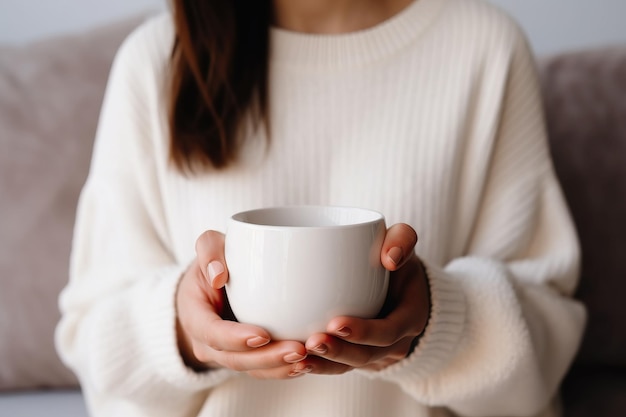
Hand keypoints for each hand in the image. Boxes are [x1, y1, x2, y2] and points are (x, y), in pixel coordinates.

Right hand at [175, 230, 308, 377]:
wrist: (210, 289)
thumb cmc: (213, 265)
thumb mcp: (208, 248)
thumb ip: (209, 250)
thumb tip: (218, 274)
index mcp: (195, 317)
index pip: (212, 333)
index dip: (236, 338)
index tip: (263, 334)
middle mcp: (208, 343)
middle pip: (235, 359)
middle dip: (267, 358)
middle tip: (298, 350)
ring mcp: (226, 355)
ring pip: (251, 370)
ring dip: (279, 368)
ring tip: (307, 360)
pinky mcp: (246, 359)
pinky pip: (263, 371)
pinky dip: (283, 370)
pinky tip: (307, 364)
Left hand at [296, 223, 430, 374]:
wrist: (396, 282)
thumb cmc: (394, 257)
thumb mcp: (404, 242)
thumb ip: (402, 240)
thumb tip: (389, 257)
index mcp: (410, 317)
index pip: (389, 331)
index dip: (364, 332)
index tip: (336, 323)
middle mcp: (395, 342)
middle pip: (367, 356)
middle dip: (339, 352)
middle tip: (312, 342)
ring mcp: (376, 354)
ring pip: (349, 366)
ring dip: (324, 364)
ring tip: (300, 358)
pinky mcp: (356, 356)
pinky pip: (338, 366)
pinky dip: (318, 365)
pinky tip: (297, 362)